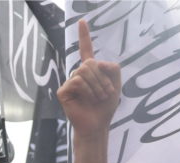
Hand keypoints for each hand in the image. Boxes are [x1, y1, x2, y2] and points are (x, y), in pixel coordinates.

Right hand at [57, 20, 120, 139]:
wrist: (97, 125)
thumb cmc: (105, 107)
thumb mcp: (116, 85)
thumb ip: (112, 69)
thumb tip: (97, 62)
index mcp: (90, 71)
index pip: (86, 50)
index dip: (84, 35)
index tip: (81, 21)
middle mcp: (78, 74)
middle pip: (90, 63)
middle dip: (102, 78)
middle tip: (107, 93)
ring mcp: (70, 82)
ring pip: (84, 71)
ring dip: (97, 86)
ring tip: (99, 98)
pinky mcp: (64, 91)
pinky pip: (77, 81)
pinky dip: (88, 90)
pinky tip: (89, 100)